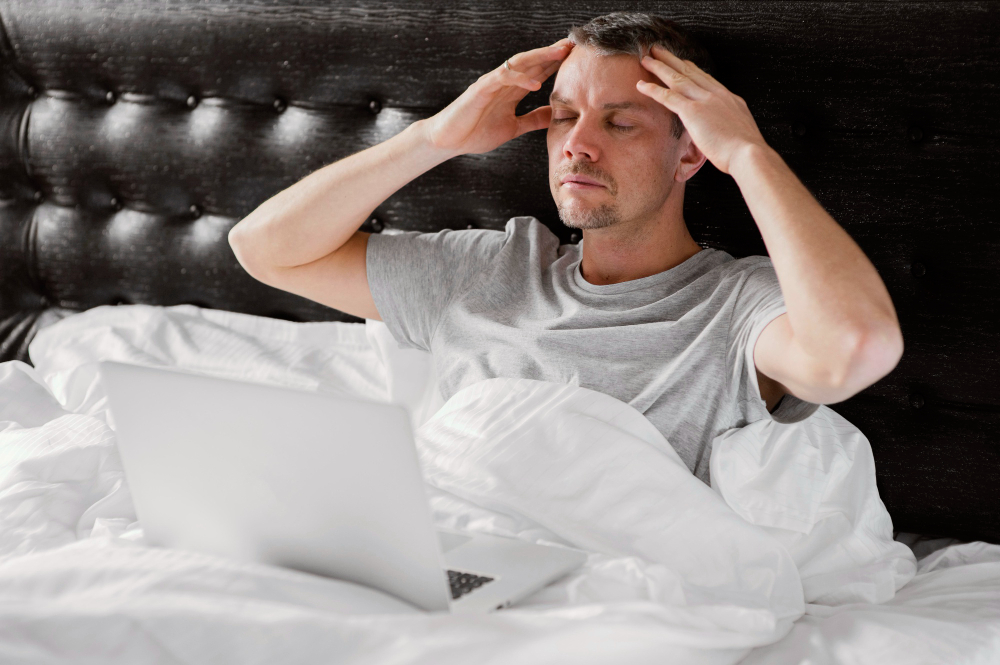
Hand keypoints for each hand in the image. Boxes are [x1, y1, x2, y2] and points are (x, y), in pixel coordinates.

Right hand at [419, 39, 573, 156]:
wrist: (448, 141)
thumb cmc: (475, 133)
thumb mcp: (513, 127)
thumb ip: (532, 119)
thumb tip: (553, 115)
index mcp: (512, 91)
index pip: (538, 71)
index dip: (556, 64)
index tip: (578, 60)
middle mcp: (503, 82)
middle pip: (532, 62)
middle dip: (554, 53)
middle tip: (575, 45)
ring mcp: (492, 84)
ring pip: (519, 63)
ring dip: (541, 57)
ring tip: (561, 52)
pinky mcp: (480, 90)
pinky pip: (502, 79)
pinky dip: (520, 78)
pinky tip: (537, 83)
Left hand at [636, 44, 766, 174]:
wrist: (748, 154)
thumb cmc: (746, 152)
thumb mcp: (741, 132)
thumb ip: (729, 127)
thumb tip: (725, 134)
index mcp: (729, 99)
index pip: (706, 79)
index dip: (692, 69)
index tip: (683, 62)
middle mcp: (716, 94)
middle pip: (690, 72)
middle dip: (673, 60)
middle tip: (659, 50)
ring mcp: (705, 101)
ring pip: (677, 78)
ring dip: (659, 67)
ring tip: (646, 58)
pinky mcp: (693, 111)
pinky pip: (668, 97)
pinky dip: (653, 89)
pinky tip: (641, 85)